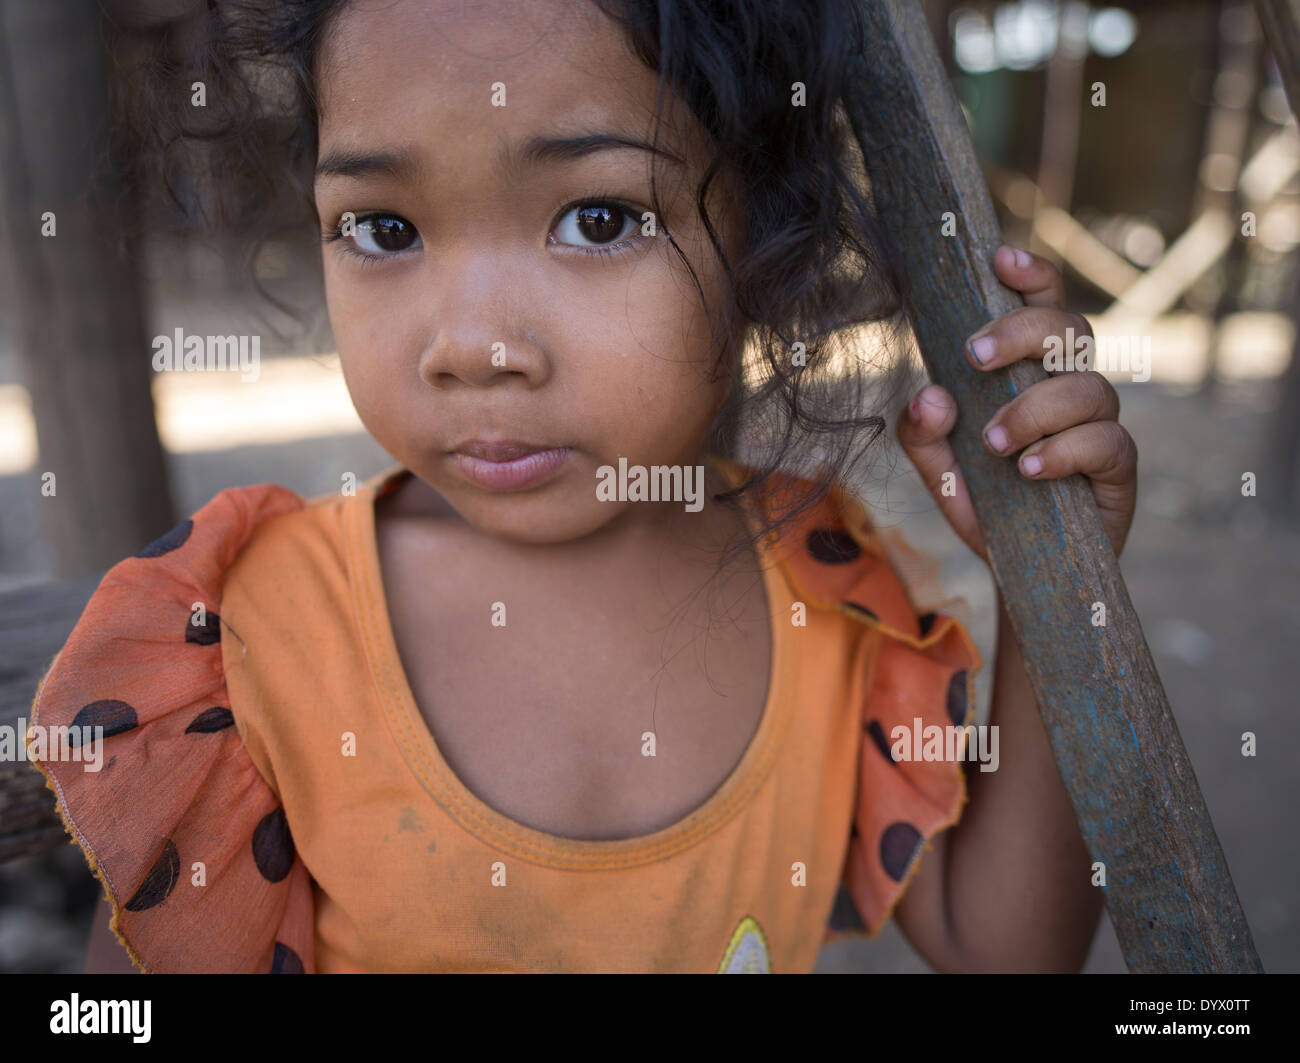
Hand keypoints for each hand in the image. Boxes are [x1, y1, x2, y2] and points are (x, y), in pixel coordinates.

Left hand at [896, 245, 1137, 561]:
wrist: (1020, 569)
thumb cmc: (985, 502)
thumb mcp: (938, 469)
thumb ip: (922, 433)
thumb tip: (930, 395)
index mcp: (1034, 372)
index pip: (1044, 306)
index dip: (1032, 275)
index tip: (1000, 261)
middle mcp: (1072, 388)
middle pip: (1072, 330)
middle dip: (1023, 333)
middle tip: (974, 357)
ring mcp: (1100, 426)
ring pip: (1088, 388)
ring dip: (1034, 409)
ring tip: (994, 444)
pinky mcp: (1118, 469)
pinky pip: (1106, 442)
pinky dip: (1064, 451)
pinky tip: (1030, 470)